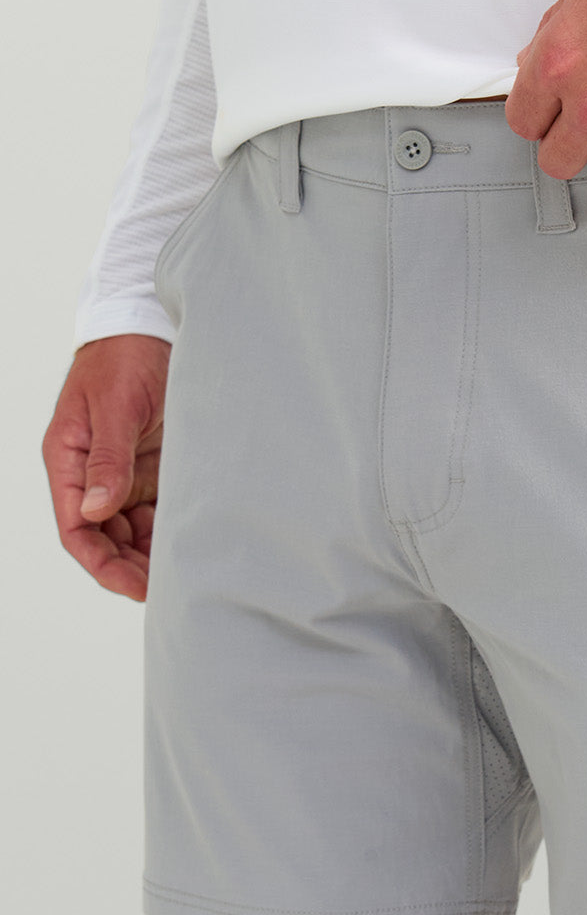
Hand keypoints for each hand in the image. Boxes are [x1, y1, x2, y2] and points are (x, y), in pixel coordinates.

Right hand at [42, 333, 171, 601]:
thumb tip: (93, 512)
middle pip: (103, 537)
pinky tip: (192, 546)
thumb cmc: (124, 358)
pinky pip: (155, 510)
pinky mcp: (150, 467)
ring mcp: (121, 472)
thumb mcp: (115, 408)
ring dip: (150, 554)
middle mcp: (90, 473)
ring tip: (183, 573)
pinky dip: (168, 532)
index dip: (101, 562)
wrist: (152, 325)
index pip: (75, 527)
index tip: (132, 586)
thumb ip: (107, 461)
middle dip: (129, 567)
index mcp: (67, 460)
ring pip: (130, 530)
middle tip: (167, 589)